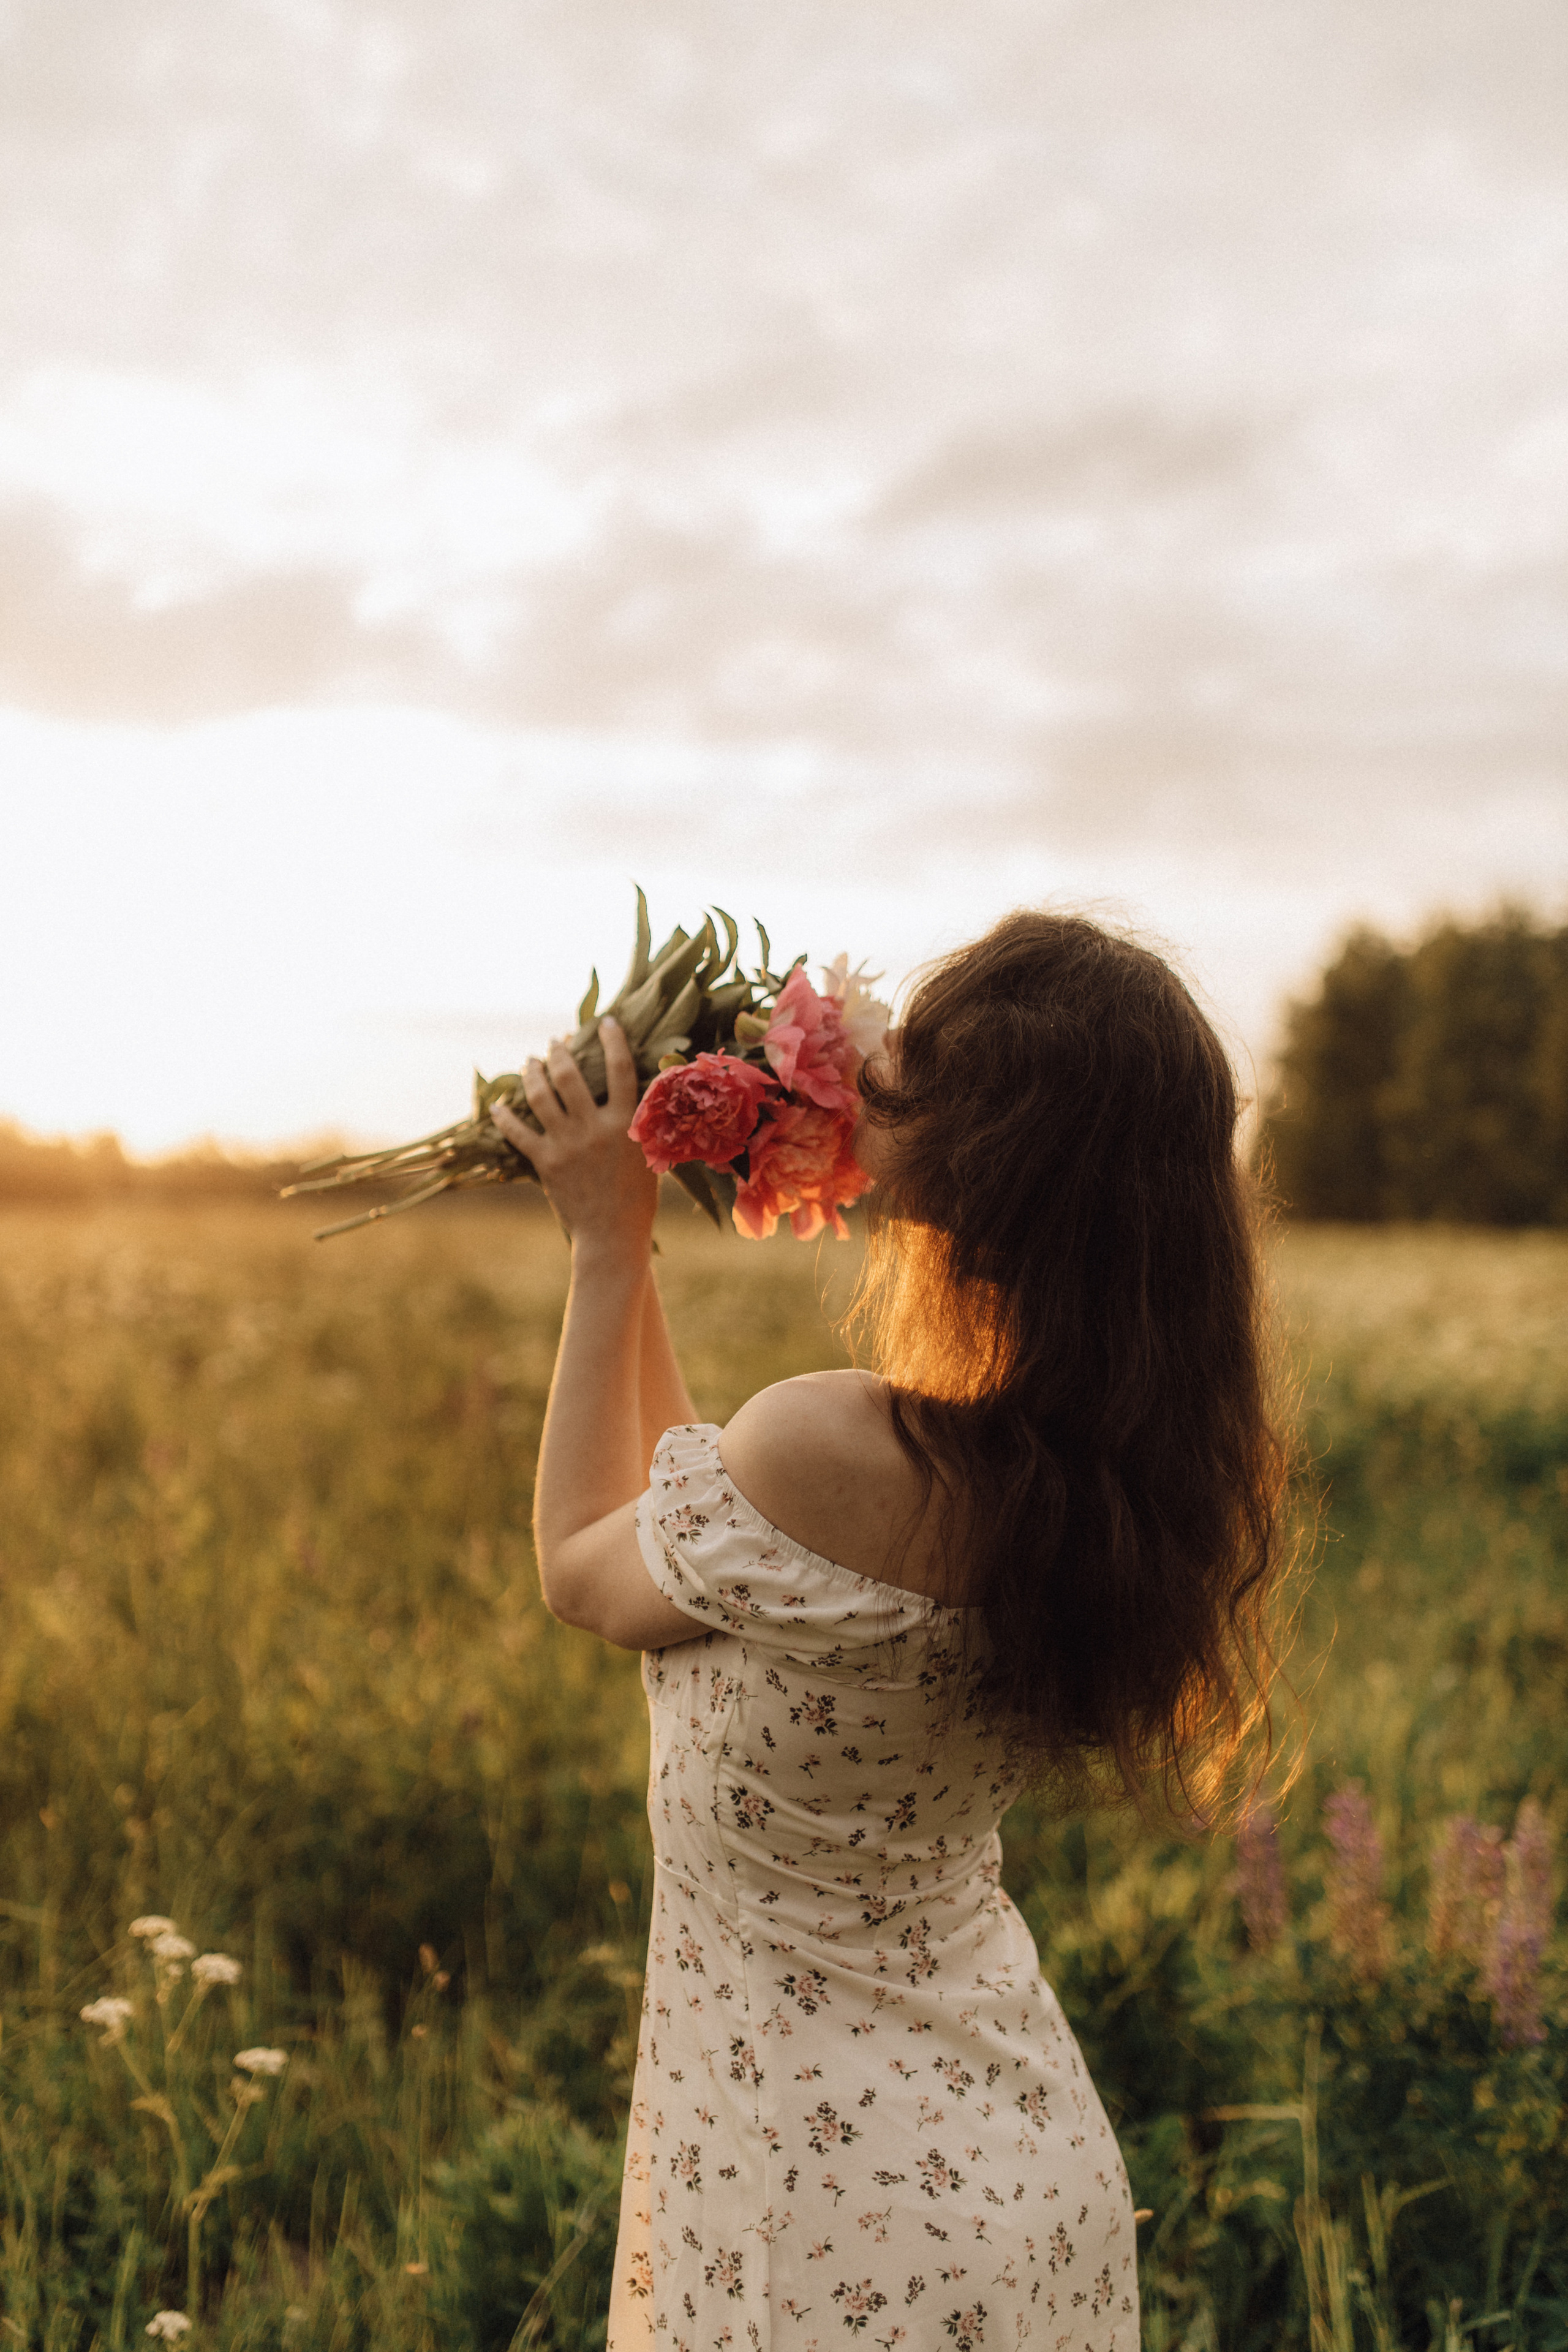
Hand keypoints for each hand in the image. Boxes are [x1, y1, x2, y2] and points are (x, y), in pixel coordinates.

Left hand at [492, 1016, 655, 1253]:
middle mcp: (594, 1129)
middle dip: (560, 1052)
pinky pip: (518, 1133)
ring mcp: (567, 1145)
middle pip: (570, 1076)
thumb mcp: (649, 1155)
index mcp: (625, 1123)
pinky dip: (505, 1117)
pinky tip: (497, 1106)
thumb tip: (640, 1092)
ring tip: (531, 1062)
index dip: (612, 1041)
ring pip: (540, 1097)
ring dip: (533, 1073)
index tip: (604, 1023)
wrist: (613, 1235)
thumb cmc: (637, 1198)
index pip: (620, 1070)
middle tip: (557, 1042)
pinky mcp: (546, 1162)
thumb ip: (640, 1123)